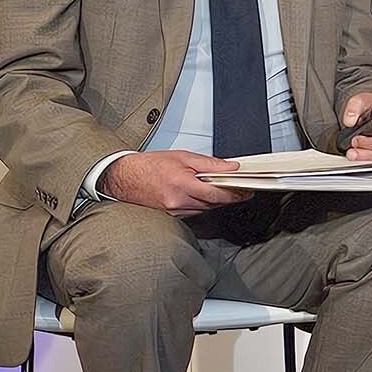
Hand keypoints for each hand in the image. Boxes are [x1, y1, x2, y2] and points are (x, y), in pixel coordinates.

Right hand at [101, 150, 250, 216]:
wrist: (124, 177)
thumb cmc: (149, 165)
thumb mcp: (183, 157)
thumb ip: (210, 164)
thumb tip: (230, 167)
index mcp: (182, 185)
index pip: (217, 194)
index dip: (235, 194)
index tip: (246, 191)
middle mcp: (178, 201)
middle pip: (213, 203)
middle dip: (228, 196)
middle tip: (240, 189)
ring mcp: (174, 210)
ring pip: (205, 208)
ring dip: (215, 200)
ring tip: (222, 189)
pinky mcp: (171, 215)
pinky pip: (194, 212)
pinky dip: (202, 204)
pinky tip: (204, 195)